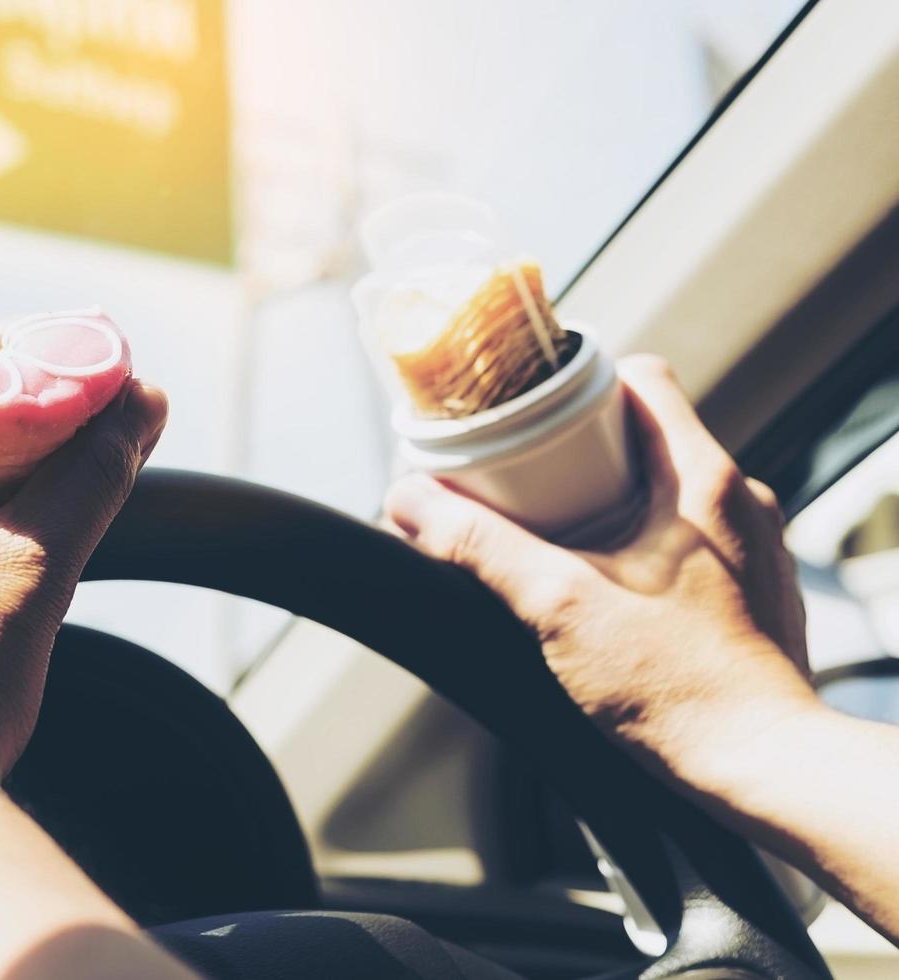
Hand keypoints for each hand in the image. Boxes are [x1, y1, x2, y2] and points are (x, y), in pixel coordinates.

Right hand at [385, 355, 817, 788]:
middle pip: (646, 435)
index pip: (642, 379)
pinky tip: (605, 587)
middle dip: (579, 452)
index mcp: (701, 480)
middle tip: (524, 481)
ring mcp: (750, 548)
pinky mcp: (751, 592)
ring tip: (557, 537)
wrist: (757, 767)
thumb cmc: (676, 686)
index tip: (530, 415)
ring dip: (610, 502)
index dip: (580, 386)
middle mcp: (738, 502)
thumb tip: (407, 499)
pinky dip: (641, 545)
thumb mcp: (554, 604)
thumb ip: (477, 546)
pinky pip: (688, 539)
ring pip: (666, 491)